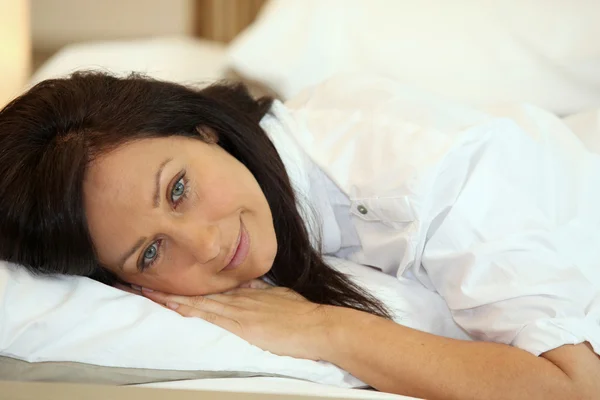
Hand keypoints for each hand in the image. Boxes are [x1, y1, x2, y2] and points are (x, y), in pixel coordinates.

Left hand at [139, 281, 335, 360]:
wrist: (317, 326)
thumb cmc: (301, 314)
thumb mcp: (277, 296)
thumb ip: (259, 291)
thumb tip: (247, 285)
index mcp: (244, 292)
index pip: (205, 286)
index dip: (180, 282)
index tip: (158, 278)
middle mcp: (236, 297)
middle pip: (193, 290)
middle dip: (164, 286)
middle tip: (134, 278)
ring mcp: (238, 310)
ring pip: (196, 300)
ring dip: (168, 295)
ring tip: (141, 289)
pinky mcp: (242, 325)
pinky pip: (209, 316)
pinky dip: (188, 309)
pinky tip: (170, 306)